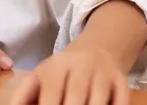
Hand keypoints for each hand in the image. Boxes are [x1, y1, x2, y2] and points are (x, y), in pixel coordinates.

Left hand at [9, 48, 128, 104]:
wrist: (97, 48)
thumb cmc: (63, 72)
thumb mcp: (41, 75)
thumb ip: (24, 94)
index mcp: (58, 66)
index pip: (52, 92)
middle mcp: (83, 66)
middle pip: (77, 98)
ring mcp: (104, 73)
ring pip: (99, 101)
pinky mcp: (122, 81)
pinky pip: (122, 100)